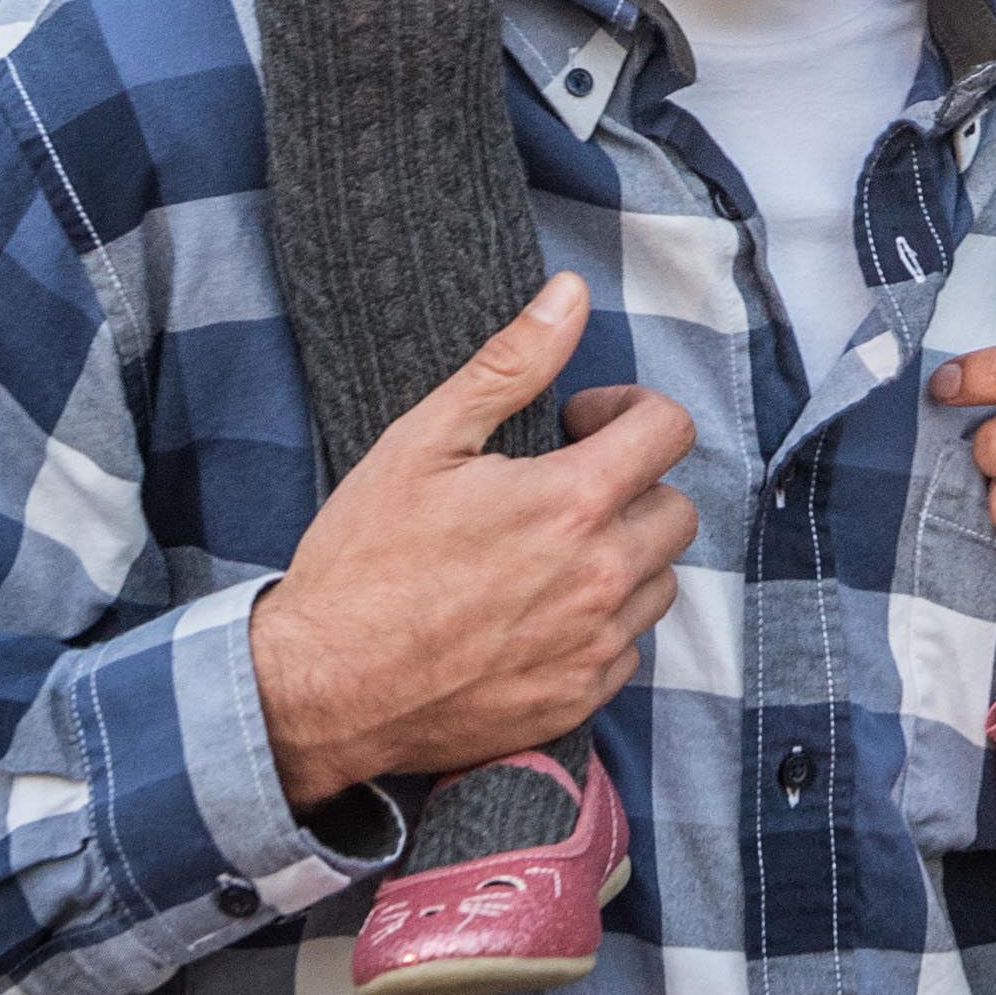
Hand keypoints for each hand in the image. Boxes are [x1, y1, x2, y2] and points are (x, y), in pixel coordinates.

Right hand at [249, 274, 698, 808]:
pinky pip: (627, 650)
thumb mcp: (425, 441)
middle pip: (676, 510)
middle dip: (631, 486)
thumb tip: (571, 294)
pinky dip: (599, 626)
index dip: (630, 412)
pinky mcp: (576, 700)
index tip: (579, 424)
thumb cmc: (363, 561)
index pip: (672, 431)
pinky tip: (536, 612)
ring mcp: (593, 646)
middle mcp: (601, 577)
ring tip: (549, 552)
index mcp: (573, 502)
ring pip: (658, 583)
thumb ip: (512, 362)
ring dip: (621, 557)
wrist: (319, 688)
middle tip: (562, 489)